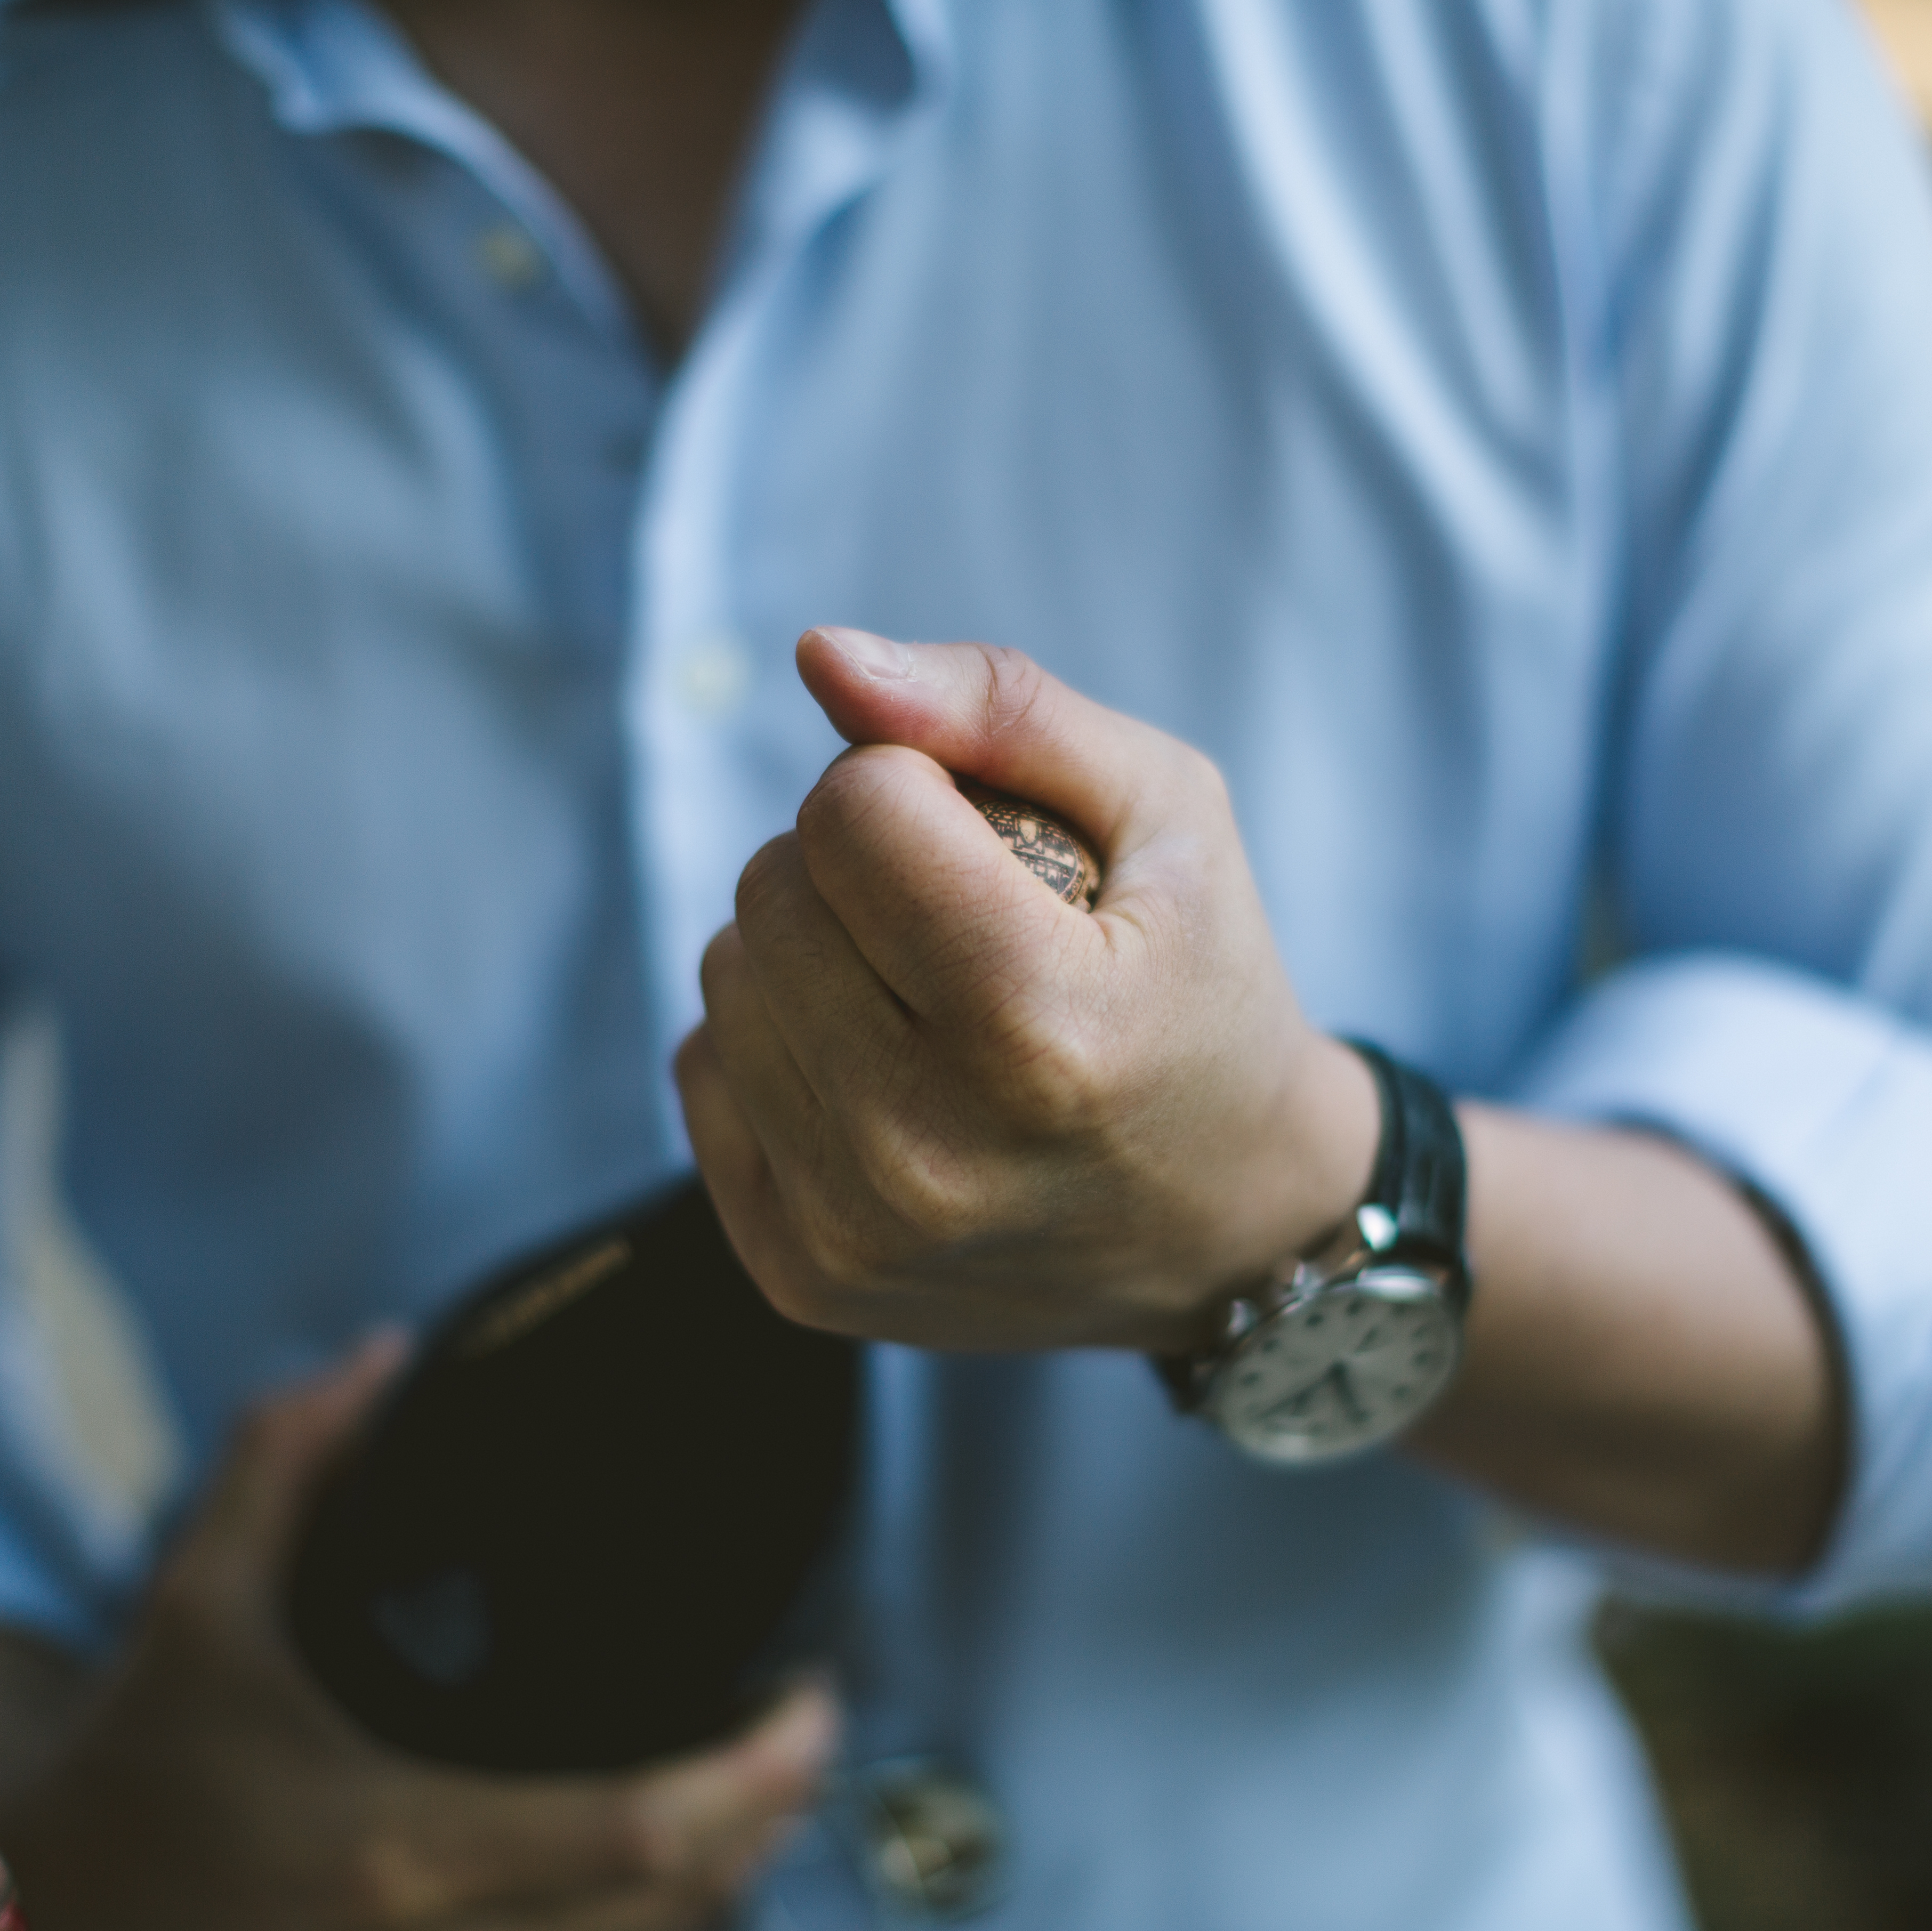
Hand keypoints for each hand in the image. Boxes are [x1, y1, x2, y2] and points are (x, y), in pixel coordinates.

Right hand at [0, 1337, 835, 1930]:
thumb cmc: (130, 1782)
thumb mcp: (194, 1610)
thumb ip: (285, 1468)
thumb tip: (371, 1356)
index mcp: (410, 1854)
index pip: (648, 1832)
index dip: (758, 1775)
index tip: (818, 1702)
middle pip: (681, 1901)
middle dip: (765, 1815)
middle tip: (805, 1724)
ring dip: (719, 1877)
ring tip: (756, 1784)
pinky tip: (662, 1867)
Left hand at [674, 628, 1378, 1354]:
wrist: (1229, 1223)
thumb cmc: (1199, 990)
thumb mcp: (1168, 812)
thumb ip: (1001, 707)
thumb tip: (821, 655)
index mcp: (1039, 1025)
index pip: (852, 807)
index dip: (916, 787)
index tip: (996, 846)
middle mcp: (932, 1147)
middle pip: (772, 890)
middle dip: (855, 866)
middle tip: (963, 923)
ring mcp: (855, 1229)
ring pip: (726, 975)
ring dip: (811, 952)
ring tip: (927, 999)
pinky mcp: (801, 1275)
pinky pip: (703, 1070)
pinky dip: (781, 1044)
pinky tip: (885, 1075)